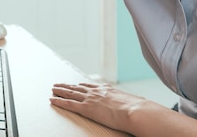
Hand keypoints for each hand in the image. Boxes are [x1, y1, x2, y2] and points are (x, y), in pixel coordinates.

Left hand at [51, 82, 196, 136]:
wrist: (138, 113)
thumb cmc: (141, 111)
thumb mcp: (136, 105)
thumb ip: (134, 106)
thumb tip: (143, 111)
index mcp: (110, 90)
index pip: (94, 85)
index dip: (84, 84)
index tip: (77, 83)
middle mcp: (99, 91)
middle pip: (79, 87)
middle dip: (68, 85)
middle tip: (59, 83)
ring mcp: (92, 98)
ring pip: (71, 92)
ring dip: (60, 90)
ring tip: (53, 89)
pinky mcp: (87, 107)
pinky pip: (69, 103)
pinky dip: (60, 101)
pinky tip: (52, 100)